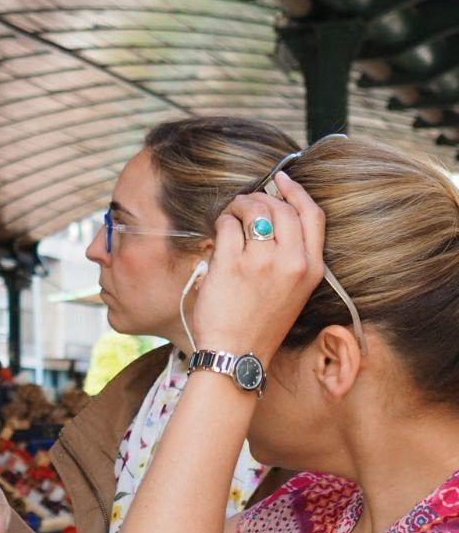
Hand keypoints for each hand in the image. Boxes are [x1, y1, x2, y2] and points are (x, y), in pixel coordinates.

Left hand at [190, 170, 324, 361]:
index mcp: (312, 268)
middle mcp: (291, 261)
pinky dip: (221, 222)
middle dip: (261, 196)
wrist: (237, 353)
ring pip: (254, 209)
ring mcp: (262, 261)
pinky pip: (227, 225)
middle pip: (281, 207)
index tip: (283, 179)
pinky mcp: (232, 263)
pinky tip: (218, 233)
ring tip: (230, 215)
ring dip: (238, 205)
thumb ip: (291, 256)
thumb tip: (272, 218)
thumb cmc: (260, 322)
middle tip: (245, 203)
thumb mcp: (293, 291)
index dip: (297, 191)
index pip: (313, 215)